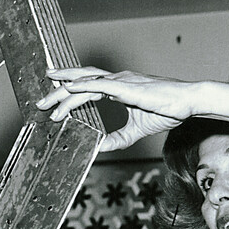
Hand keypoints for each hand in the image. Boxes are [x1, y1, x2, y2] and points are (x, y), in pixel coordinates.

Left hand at [37, 66, 194, 150]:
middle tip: (41, 101)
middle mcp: (116, 80)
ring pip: (85, 82)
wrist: (187, 102)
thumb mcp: (136, 129)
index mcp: (118, 87)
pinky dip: (82, 85)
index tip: (53, 98)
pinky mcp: (127, 86)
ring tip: (48, 98)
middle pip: (80, 81)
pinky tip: (69, 88)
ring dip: (64, 90)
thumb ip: (117, 139)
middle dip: (58, 90)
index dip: (69, 90)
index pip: (87, 86)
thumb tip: (99, 148)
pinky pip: (100, 84)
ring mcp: (121, 81)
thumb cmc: (167, 110)